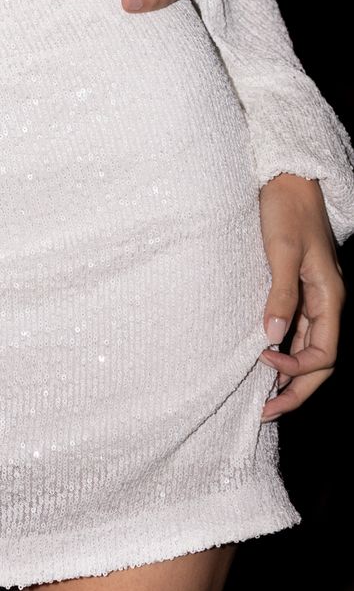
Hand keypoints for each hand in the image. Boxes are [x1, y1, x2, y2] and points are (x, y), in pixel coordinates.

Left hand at [257, 173, 342, 418]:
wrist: (288, 178)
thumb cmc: (286, 209)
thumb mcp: (281, 250)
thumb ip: (279, 293)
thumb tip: (272, 337)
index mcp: (331, 297)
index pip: (323, 355)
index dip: (296, 370)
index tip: (262, 362)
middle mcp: (327, 302)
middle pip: (319, 361)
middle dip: (296, 390)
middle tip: (265, 413)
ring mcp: (314, 297)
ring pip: (308, 349)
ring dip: (289, 375)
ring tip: (261, 396)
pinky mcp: (299, 288)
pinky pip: (296, 330)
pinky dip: (283, 349)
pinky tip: (263, 357)